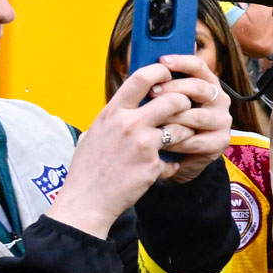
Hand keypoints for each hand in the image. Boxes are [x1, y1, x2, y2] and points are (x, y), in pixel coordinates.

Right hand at [47, 63, 201, 237]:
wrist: (87, 200)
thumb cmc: (88, 167)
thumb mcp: (95, 132)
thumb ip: (115, 116)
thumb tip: (131, 102)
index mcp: (112, 113)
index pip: (140, 78)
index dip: (160, 71)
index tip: (169, 72)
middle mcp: (129, 124)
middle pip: (172, 100)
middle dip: (184, 102)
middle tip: (185, 108)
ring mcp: (143, 145)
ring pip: (181, 127)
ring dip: (184, 133)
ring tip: (177, 140)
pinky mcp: (153, 165)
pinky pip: (174, 158)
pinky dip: (171, 163)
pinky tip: (162, 169)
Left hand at [147, 52, 232, 183]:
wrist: (175, 157)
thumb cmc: (165, 123)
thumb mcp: (163, 101)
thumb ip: (159, 84)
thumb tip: (144, 61)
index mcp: (208, 84)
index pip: (199, 66)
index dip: (181, 62)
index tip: (162, 60)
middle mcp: (220, 99)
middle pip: (199, 88)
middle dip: (173, 89)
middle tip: (151, 93)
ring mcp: (222, 121)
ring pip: (196, 116)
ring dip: (172, 118)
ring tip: (152, 120)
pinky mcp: (220, 142)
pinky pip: (195, 140)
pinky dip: (176, 141)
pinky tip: (161, 142)